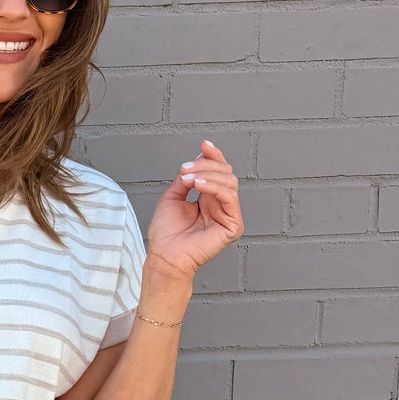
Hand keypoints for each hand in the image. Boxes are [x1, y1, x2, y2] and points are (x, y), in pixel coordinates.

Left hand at [145, 139, 242, 280]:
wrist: (164, 255)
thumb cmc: (166, 233)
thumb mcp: (173, 196)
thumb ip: (187, 178)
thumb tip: (197, 160)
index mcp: (209, 198)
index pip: (218, 171)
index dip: (213, 156)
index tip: (204, 144)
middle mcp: (221, 205)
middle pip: (225, 172)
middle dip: (205, 165)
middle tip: (185, 170)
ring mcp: (229, 214)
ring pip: (229, 181)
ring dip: (207, 174)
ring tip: (188, 179)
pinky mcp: (233, 225)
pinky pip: (229, 197)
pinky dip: (214, 186)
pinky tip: (198, 185)